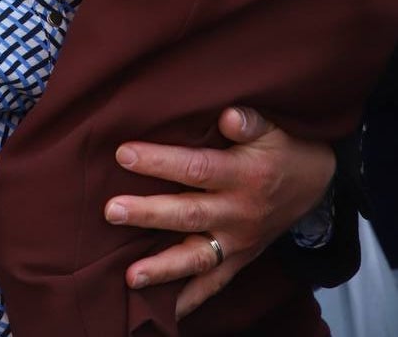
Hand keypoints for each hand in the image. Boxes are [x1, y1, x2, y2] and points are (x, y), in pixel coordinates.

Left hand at [104, 107, 334, 317]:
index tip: (123, 154)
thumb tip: (228, 116)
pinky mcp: (241, 260)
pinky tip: (164, 312)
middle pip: (189, 215)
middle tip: (112, 211)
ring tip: (129, 275)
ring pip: (198, 258)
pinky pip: (215, 284)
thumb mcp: (272, 127)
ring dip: (163, 268)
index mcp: (243, 175)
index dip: (160, 161)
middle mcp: (239, 212)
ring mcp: (239, 242)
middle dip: (148, 214)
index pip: (196, 168)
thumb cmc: (283, 149)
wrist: (317, 184)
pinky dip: (190, 300)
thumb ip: (249, 121)